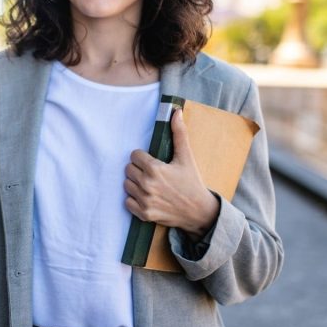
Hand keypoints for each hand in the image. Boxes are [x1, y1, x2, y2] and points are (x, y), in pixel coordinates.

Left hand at [124, 108, 219, 239]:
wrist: (199, 212)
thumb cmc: (192, 182)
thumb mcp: (187, 157)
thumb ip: (179, 134)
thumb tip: (176, 112)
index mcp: (155, 169)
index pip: (134, 155)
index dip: (142, 157)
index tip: (152, 161)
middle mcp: (147, 185)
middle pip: (128, 169)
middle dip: (138, 169)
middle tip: (152, 172)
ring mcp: (145, 201)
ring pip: (126, 184)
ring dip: (135, 183)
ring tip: (149, 183)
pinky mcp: (144, 214)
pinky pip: (127, 202)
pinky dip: (134, 199)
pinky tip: (146, 196)